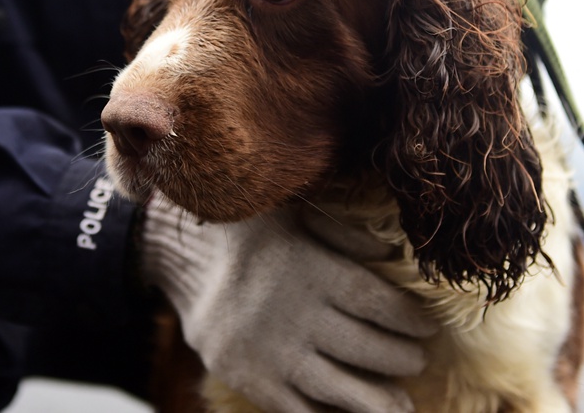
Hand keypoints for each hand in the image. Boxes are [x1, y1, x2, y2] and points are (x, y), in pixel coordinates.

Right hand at [141, 195, 434, 412]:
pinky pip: (299, 411)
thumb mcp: (291, 215)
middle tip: (417, 360)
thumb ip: (342, 235)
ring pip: (342, 388)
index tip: (427, 326)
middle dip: (401, 357)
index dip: (409, 318)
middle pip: (367, 346)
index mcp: (309, 268)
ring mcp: (273, 351)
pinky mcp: (252, 379)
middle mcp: (296, 312)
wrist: (181, 258)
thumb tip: (392, 256)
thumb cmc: (245, 231)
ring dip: (379, 401)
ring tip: (402, 407)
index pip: (376, 301)